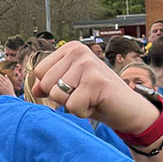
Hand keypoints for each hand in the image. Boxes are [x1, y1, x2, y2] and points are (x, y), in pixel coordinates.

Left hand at [33, 42, 157, 133]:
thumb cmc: (97, 98)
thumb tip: (33, 89)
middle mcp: (78, 52)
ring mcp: (88, 65)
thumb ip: (50, 85)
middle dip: (62, 98)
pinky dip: (82, 112)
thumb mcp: (70, 88)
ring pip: (57, 96)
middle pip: (46, 84)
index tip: (74, 88)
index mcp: (70, 49)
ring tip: (90, 99)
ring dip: (72, 105)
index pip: (39, 73)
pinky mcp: (96, 81)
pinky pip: (72, 106)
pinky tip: (97, 103)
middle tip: (84, 95)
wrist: (128, 109)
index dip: (53, 88)